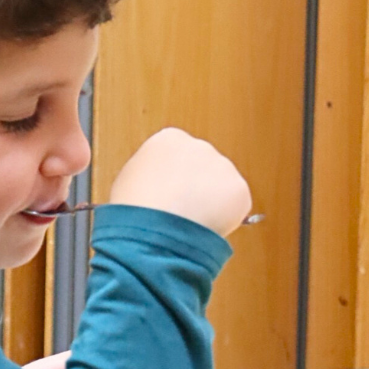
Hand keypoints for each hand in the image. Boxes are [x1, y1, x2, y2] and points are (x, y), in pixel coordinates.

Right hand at [109, 128, 251, 236]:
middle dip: (198, 190)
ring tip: (191, 224)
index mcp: (169, 139)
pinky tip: (205, 227)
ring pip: (222, 188)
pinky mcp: (239, 189)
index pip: (179, 157)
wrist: (154, 228)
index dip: (175, 180)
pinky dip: (226, 220)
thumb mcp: (129, 181)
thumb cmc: (135, 209)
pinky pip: (236, 207)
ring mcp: (222, 166)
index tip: (171, 197)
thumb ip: (149, 175)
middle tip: (184, 214)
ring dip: (212, 204)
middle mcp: (199, 146)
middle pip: (203, 169)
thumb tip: (155, 186)